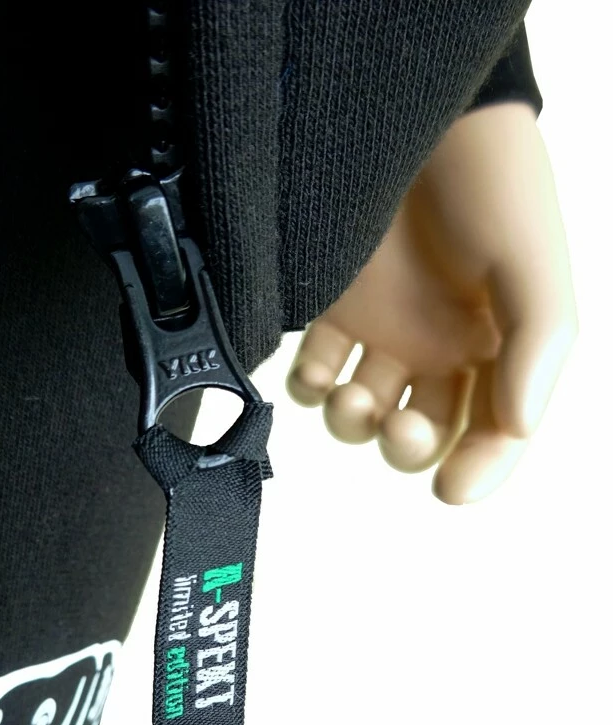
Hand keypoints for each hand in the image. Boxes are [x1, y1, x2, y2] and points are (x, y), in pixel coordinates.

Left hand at [286, 102, 577, 503]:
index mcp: (499, 347)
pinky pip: (313, 374)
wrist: (411, 116)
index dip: (479, 470)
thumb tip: (518, 428)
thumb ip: (536, 348)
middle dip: (407, 447)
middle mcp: (441, 349)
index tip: (453, 489)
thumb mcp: (532, 264)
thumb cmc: (488, 183)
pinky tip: (320, 370)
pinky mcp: (334, 311)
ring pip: (363, 414)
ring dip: (353, 424)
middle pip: (422, 434)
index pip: (493, 434)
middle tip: (399, 424)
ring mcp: (384, 332)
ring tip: (352, 395)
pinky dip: (309, 386)